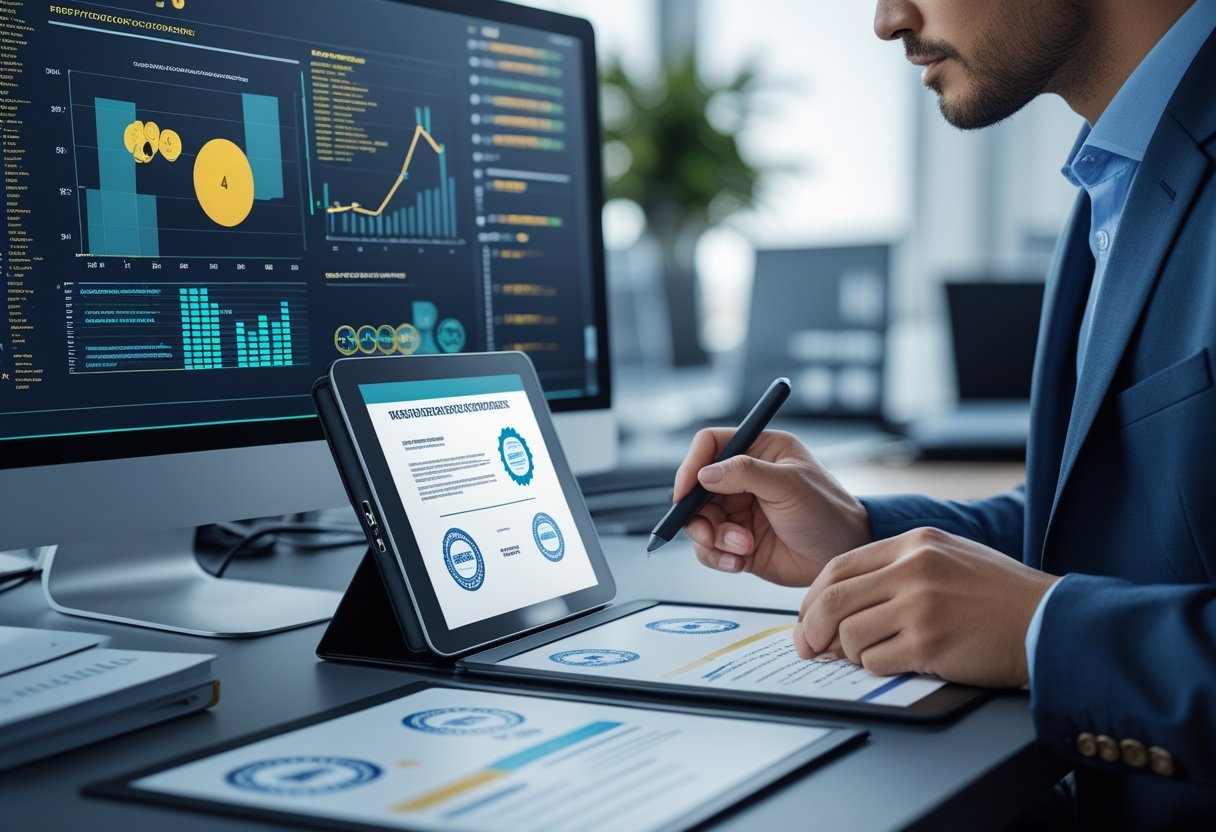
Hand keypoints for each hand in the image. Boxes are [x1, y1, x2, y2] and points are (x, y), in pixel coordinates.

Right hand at [674, 429, 870, 586]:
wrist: (843, 556)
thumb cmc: (829, 513)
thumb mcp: (789, 486)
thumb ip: (746, 474)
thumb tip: (705, 473)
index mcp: (759, 451)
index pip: (710, 445)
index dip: (692, 465)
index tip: (685, 491)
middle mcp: (743, 479)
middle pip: (696, 488)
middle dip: (698, 514)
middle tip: (711, 532)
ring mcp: (738, 511)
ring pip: (698, 521)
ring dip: (712, 538)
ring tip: (741, 547)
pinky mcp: (737, 541)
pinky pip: (709, 548)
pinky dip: (716, 557)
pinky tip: (738, 562)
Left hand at [793, 527, 1058, 687]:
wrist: (1051, 622)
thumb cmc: (1001, 595)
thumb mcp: (948, 557)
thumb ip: (897, 569)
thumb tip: (843, 598)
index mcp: (914, 543)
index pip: (838, 567)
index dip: (813, 597)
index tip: (808, 618)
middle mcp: (913, 569)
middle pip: (832, 600)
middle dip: (813, 630)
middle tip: (811, 648)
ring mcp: (920, 606)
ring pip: (849, 635)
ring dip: (852, 653)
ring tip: (874, 653)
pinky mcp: (929, 644)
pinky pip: (875, 662)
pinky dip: (877, 668)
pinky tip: (899, 662)